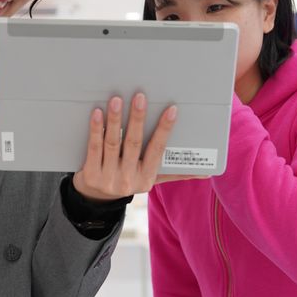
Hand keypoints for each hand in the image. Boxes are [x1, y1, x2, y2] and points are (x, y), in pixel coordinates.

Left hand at [73, 93, 188, 202]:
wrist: (96, 199)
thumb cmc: (128, 180)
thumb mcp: (152, 180)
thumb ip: (175, 173)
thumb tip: (206, 172)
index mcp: (147, 178)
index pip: (158, 150)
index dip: (165, 130)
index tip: (172, 110)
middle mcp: (129, 179)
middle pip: (134, 144)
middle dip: (137, 119)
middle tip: (140, 97)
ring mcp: (108, 178)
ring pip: (113, 144)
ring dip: (115, 120)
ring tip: (116, 100)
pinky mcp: (90, 174)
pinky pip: (94, 148)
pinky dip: (96, 130)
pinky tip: (97, 113)